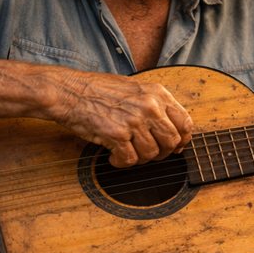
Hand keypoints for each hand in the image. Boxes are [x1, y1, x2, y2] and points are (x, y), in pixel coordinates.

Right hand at [49, 70, 193, 167]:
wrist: (68, 91)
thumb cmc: (98, 91)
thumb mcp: (135, 89)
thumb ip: (155, 106)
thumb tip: (173, 131)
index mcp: (157, 93)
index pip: (184, 122)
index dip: (182, 140)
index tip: (175, 148)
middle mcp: (149, 106)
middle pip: (172, 142)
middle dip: (162, 153)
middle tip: (147, 153)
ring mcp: (134, 120)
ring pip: (151, 154)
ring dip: (139, 159)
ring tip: (126, 152)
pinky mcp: (117, 134)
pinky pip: (130, 160)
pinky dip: (122, 163)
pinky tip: (113, 156)